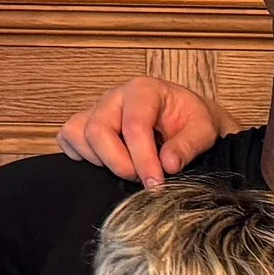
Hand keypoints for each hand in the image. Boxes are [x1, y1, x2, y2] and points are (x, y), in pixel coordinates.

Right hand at [55, 78, 222, 185]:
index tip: (155, 184)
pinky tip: (108, 164)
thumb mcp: (204, 131)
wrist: (186, 121)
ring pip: (78, 134)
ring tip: (129, 170)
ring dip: (101, 161)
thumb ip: (189, 146)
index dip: (143, 159)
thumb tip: (168, 164)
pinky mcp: (86, 124)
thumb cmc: (192, 122)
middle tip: (142, 181)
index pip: (134, 125)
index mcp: (144, 90)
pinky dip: (82, 156)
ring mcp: (97, 109)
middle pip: (98, 130)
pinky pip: (69, 138)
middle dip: (119, 163)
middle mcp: (115, 96)